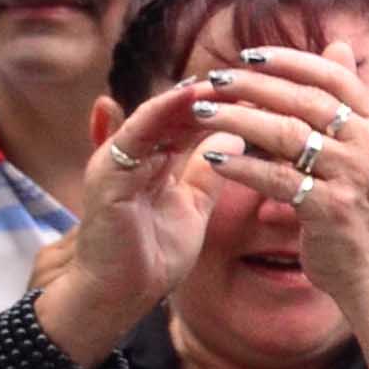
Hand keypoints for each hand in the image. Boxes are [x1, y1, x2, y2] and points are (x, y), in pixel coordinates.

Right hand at [60, 84, 223, 343]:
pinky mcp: (107, 174)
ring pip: (156, 115)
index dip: (223, 103)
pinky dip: (159, 114)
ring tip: (223, 78)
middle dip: (211, 92)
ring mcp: (118, 161)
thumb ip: (207, 172)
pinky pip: (133, 135)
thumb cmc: (151, 255)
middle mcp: (134, 155)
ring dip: (188, 96)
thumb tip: (234, 137)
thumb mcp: (193, 206)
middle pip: (175, 111)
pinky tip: (186, 98)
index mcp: (155, 161)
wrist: (118, 295)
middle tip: (248, 73)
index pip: (190, 120)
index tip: (261, 88)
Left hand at [187, 46, 368, 317]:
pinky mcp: (329, 207)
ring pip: (287, 134)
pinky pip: (277, 179)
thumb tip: (337, 45)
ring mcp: (352, 175)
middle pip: (305, 101)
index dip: (291, 61)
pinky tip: (213, 158)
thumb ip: (346, 102)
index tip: (248, 56)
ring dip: (238, 119)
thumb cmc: (359, 206)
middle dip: (254, 86)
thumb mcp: (363, 148)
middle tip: (213, 79)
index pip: (334, 77)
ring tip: (202, 111)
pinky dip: (242, 166)